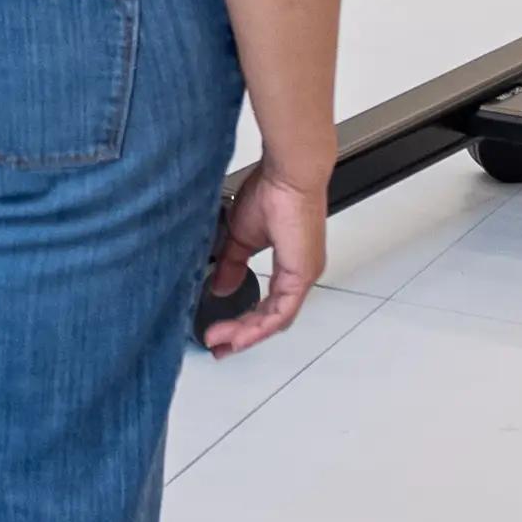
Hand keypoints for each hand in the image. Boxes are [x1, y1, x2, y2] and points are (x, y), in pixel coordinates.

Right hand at [198, 159, 327, 352]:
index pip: (268, 305)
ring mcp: (303, 276)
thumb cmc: (273, 192)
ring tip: (221, 341)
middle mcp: (299, 274)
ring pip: (275, 320)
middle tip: (219, 345)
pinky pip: (281, 313)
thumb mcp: (241, 237)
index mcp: (290, 265)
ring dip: (246, 334)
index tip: (220, 332)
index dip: (244, 322)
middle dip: (242, 336)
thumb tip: (220, 286)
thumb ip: (232, 264)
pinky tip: (239, 335)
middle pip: (270, 319)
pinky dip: (258, 327)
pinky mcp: (302, 275)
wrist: (288, 175)